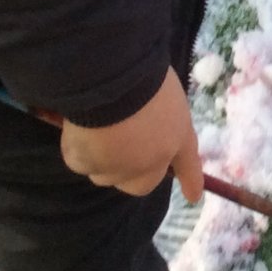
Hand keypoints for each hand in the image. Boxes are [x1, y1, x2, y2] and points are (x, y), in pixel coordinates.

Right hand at [59, 68, 203, 200]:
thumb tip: (138, 127)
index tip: (194, 197)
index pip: (188, 164)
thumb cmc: (144, 74)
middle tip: (117, 148)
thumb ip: (158, 117)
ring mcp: (121, 168)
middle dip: (130, 174)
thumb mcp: (163, 92)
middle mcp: (153, 160)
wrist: (113, 81)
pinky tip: (78, 125)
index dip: (191, 181)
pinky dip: (77, 148)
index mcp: (178, 136)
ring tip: (95, 126)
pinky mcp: (90, 166)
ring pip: (105, 175)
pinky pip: (80, 161)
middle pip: (141, 184)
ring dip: (101, 160)